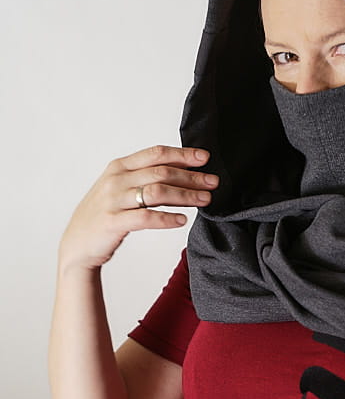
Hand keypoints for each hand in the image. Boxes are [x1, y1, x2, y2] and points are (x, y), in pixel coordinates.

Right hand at [59, 145, 218, 270]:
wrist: (77, 244)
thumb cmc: (105, 216)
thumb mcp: (120, 190)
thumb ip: (144, 179)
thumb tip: (182, 173)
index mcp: (119, 167)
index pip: (156, 154)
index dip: (182, 154)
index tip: (204, 158)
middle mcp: (116, 180)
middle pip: (161, 172)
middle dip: (191, 177)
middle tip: (213, 182)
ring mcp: (113, 201)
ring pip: (157, 192)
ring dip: (185, 195)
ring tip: (205, 200)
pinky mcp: (113, 222)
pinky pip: (146, 217)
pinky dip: (167, 218)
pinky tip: (182, 221)